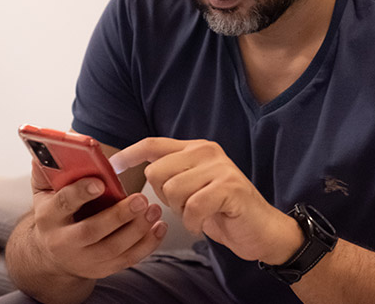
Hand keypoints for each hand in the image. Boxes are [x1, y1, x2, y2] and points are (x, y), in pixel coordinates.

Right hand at [28, 160, 167, 278]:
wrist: (51, 255)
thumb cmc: (54, 214)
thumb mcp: (44, 192)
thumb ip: (47, 170)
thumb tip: (46, 148)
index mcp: (49, 217)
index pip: (63, 204)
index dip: (81, 193)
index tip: (100, 182)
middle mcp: (63, 242)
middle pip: (92, 231)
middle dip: (118, 215)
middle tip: (141, 199)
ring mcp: (84, 259)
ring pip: (113, 248)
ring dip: (138, 229)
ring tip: (154, 209)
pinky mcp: (102, 269)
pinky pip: (128, 259)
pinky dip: (147, 244)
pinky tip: (159, 227)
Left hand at [110, 138, 302, 263]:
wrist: (261, 229)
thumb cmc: (223, 210)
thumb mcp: (193, 187)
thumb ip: (172, 175)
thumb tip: (138, 175)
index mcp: (196, 148)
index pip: (154, 144)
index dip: (130, 154)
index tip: (113, 166)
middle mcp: (207, 151)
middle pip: (157, 171)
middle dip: (164, 197)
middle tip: (185, 206)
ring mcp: (220, 168)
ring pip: (173, 190)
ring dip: (181, 211)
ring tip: (198, 213)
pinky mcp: (230, 188)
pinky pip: (193, 206)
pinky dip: (193, 222)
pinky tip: (204, 223)